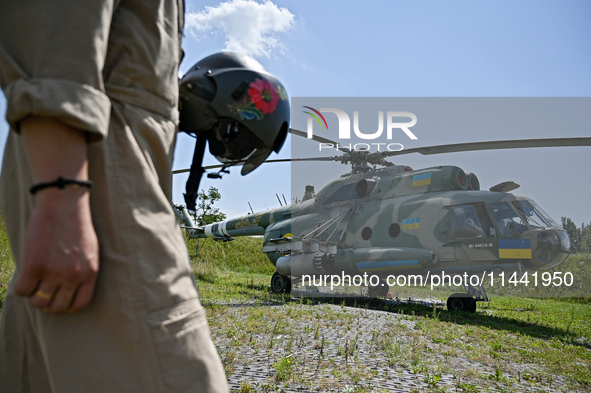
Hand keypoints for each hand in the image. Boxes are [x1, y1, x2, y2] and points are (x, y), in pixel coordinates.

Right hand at [16, 116, 98, 312]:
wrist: (63, 205)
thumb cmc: (77, 226)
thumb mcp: (90, 250)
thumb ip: (84, 271)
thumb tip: (71, 288)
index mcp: (90, 273)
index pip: (80, 304)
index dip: (67, 305)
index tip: (59, 300)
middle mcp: (73, 276)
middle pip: (58, 307)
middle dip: (49, 303)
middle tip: (43, 292)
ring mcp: (53, 272)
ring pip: (39, 301)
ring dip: (34, 296)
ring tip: (34, 284)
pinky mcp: (33, 265)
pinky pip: (22, 290)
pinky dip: (21, 287)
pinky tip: (25, 276)